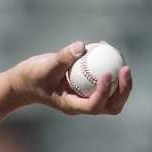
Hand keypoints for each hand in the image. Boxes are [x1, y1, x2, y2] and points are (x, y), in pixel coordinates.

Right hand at [8, 41, 133, 116]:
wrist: (26, 82)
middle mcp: (83, 104)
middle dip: (123, 91)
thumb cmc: (32, 76)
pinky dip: (111, 67)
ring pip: (113, 97)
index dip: (104, 92)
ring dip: (122, 82)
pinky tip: (106, 47)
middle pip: (110, 106)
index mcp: (72, 105)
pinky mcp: (88, 87)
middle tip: (125, 69)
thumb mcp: (43, 67)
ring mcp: (87, 97)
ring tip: (122, 61)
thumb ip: (62, 58)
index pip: (93, 106)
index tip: (108, 73)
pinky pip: (107, 81)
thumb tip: (81, 46)